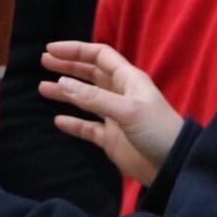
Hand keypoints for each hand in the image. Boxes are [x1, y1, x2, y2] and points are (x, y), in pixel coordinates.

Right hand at [39, 41, 183, 185]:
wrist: (173, 166)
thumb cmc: (157, 130)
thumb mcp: (126, 110)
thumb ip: (93, 98)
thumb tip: (62, 83)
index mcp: (128, 79)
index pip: (99, 56)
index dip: (76, 50)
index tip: (51, 50)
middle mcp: (120, 94)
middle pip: (90, 74)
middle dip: (68, 67)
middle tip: (44, 62)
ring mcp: (114, 116)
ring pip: (85, 99)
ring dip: (65, 93)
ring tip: (43, 89)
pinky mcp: (111, 138)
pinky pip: (87, 127)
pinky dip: (73, 123)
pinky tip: (58, 121)